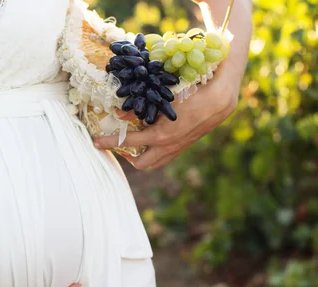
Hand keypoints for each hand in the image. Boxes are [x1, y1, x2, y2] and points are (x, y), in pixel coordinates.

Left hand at [93, 62, 238, 169]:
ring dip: (141, 155)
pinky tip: (151, 138)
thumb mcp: (164, 97)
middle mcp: (168, 147)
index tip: (95, 142)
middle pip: (140, 164)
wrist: (221, 99)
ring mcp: (177, 148)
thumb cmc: (193, 92)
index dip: (109, 143)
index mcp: (160, 135)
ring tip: (131, 142)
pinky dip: (154, 151)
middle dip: (126, 156)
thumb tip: (117, 113)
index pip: (128, 143)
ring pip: (154, 162)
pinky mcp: (185, 146)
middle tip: (116, 143)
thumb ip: (139, 106)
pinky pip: (165, 156)